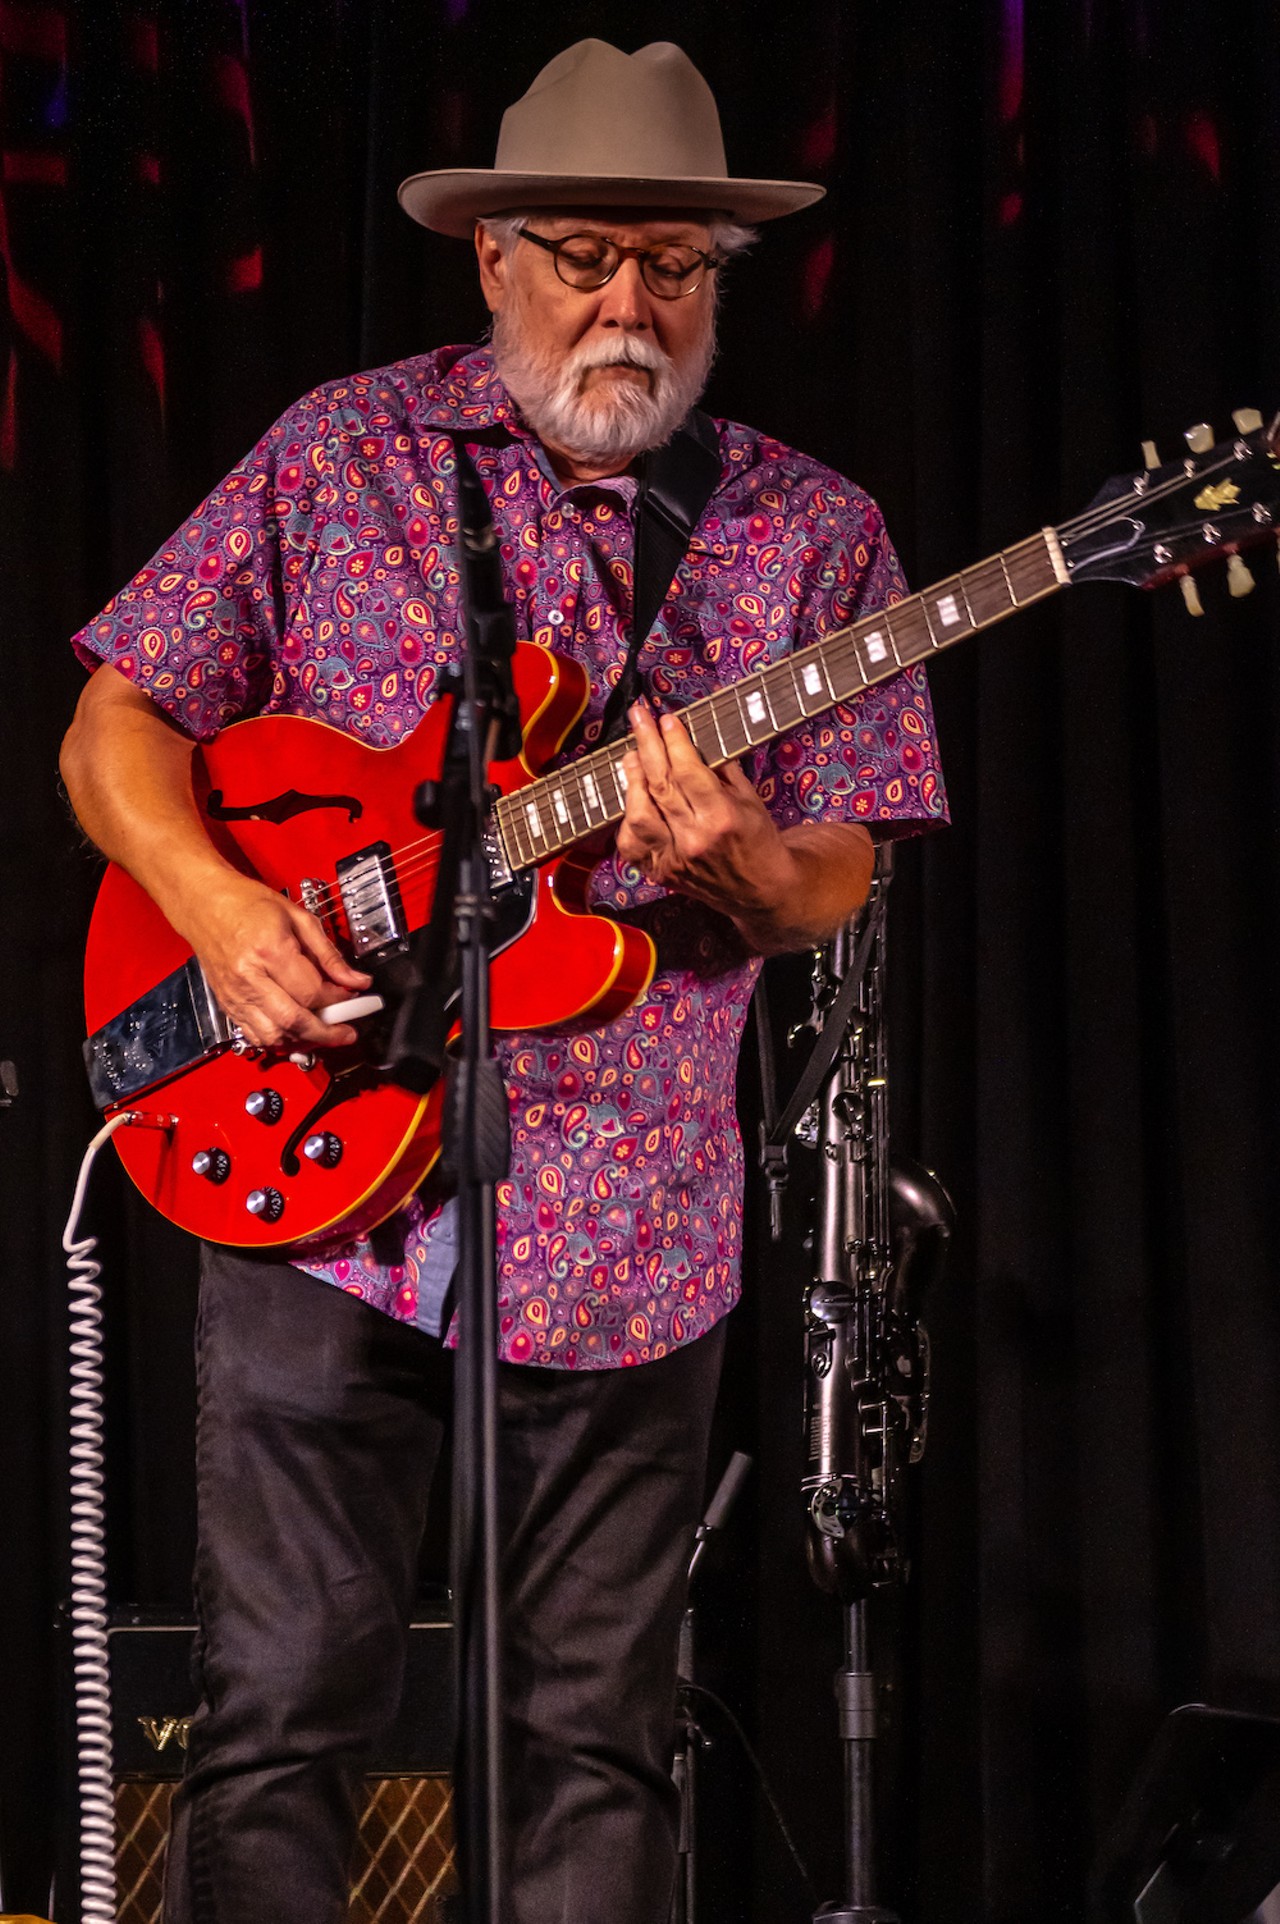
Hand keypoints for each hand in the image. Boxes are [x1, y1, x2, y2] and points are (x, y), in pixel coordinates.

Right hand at [173, 870, 371, 1050]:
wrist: (203, 902)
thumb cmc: (247, 903)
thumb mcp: (298, 917)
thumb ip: (329, 954)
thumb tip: (356, 980)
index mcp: (269, 950)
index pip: (312, 991)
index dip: (338, 1000)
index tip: (352, 998)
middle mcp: (249, 977)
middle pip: (294, 1021)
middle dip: (327, 1033)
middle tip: (346, 1032)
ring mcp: (235, 994)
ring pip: (273, 1035)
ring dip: (302, 1040)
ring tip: (322, 1032)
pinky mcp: (227, 1003)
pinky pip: (254, 1035)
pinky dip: (278, 1040)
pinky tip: (294, 1031)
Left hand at [616, 701, 793, 917]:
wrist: (761, 891)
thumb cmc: (758, 840)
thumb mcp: (750, 799)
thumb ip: (720, 769)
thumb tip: (691, 737)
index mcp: (722, 818)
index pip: (688, 771)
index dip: (674, 742)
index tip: (666, 720)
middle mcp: (694, 839)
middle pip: (660, 785)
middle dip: (646, 745)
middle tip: (639, 719)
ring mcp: (674, 859)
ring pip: (638, 814)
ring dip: (632, 780)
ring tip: (632, 756)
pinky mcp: (661, 873)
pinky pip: (631, 844)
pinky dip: (627, 818)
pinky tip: (633, 799)